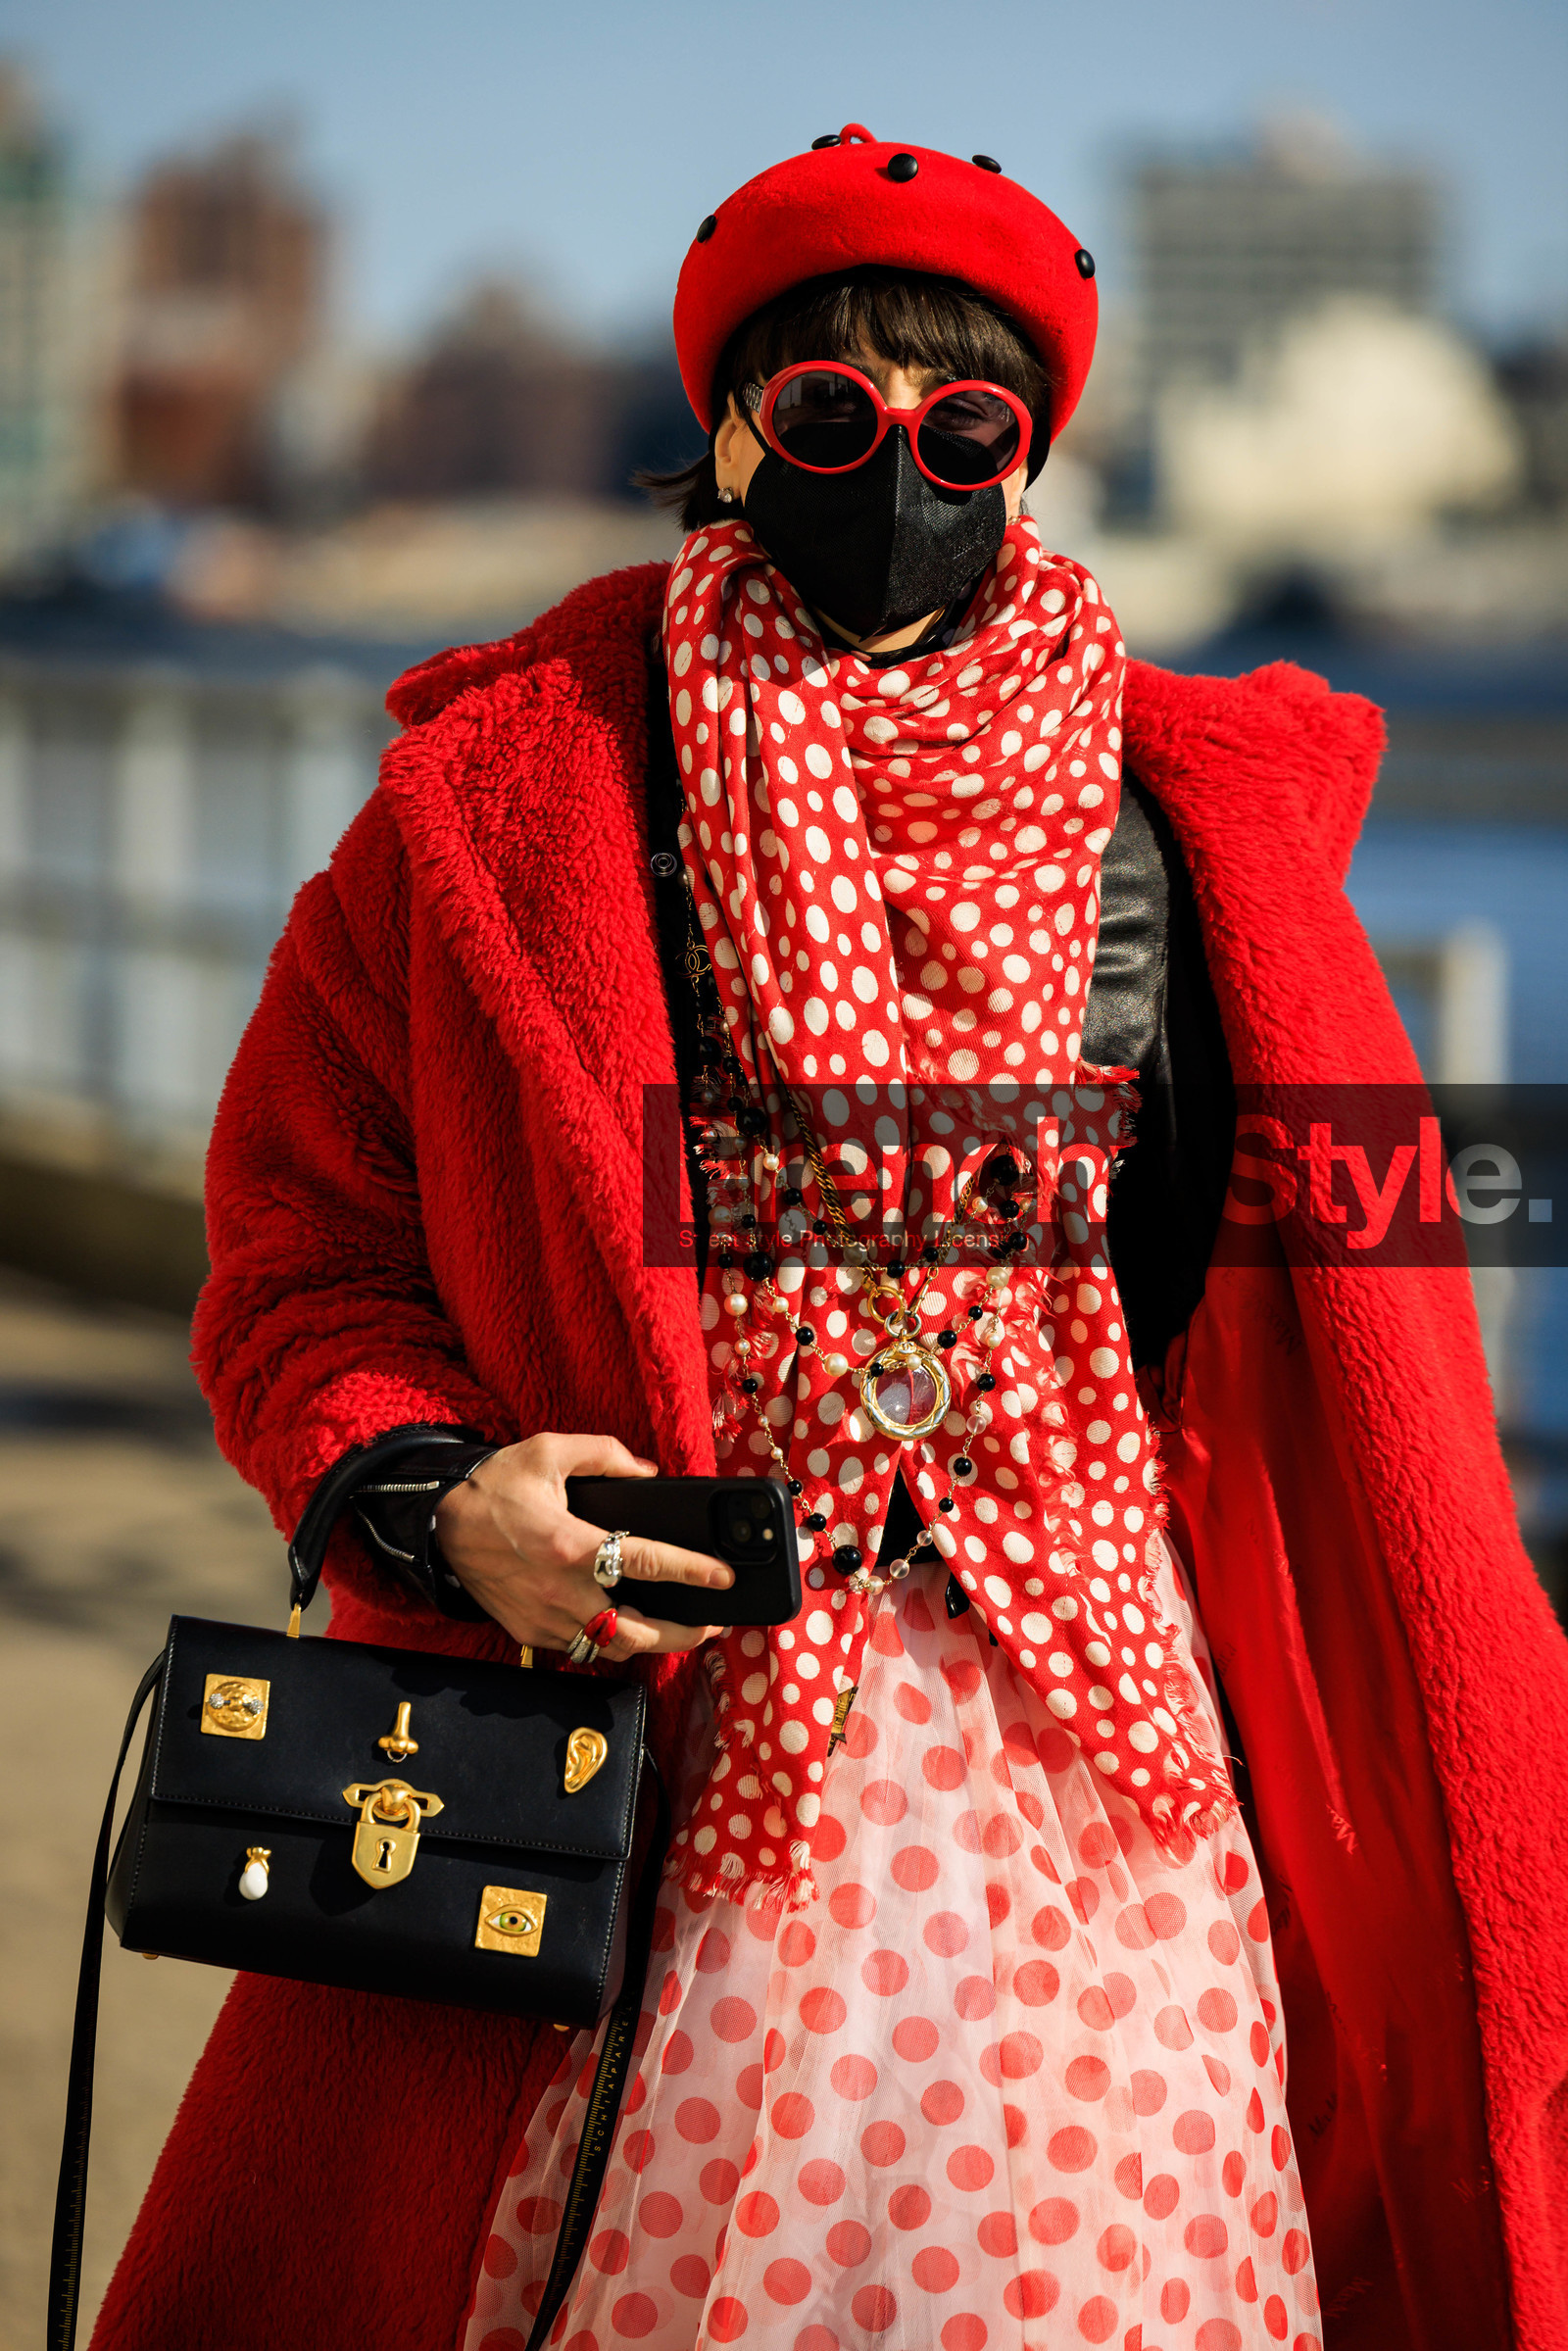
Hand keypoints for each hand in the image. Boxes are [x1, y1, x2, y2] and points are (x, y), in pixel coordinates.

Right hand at [433, 1432, 731, 1661]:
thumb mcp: (549, 1451)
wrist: (439, 1522)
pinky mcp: (529, 1632)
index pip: (647, 1562)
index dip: (692, 1572)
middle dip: (683, 1635)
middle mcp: (561, 1590)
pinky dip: (607, 1641)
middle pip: (638, 1631)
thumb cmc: (494, 1487)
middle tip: (710, 1626)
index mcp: (572, 1545)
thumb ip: (604, 1455)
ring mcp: (544, 1618)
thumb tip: (646, 1472)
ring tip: (678, 1631)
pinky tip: (627, 1627)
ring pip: (610, 1648)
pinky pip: (579, 1646)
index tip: (723, 1579)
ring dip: (649, 1644)